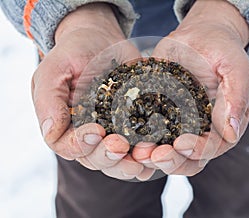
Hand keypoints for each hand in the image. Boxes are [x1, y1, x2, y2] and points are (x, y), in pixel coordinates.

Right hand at [32, 3, 151, 179]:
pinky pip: (138, 146)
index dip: (81, 145)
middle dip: (108, 156)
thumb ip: (48, 100)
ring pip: (117, 160)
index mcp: (65, 125)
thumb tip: (50, 132)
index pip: (67, 146)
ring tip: (143, 155)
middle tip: (121, 145)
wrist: (100, 40)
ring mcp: (111, 132)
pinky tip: (156, 152)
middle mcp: (87, 134)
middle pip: (94, 159)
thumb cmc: (73, 53)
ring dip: (129, 163)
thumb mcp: (54, 70)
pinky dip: (146, 154)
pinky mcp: (132, 125)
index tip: (96, 131)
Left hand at [132, 0, 248, 175]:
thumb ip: (237, 99)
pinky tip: (126, 135)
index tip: (181, 144)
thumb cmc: (222, 50)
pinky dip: (137, 136)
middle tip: (154, 155)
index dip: (196, 151)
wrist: (199, 35)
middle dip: (171, 160)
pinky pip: (146, 128)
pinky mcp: (157, 111)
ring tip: (137, 151)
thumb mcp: (236, 69)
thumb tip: (231, 133)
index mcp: (220, 125)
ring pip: (164, 149)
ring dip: (151, 155)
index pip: (210, 148)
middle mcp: (198, 130)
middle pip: (186, 158)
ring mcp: (176, 123)